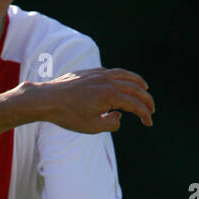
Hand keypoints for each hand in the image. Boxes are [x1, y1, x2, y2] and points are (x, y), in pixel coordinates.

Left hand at [25, 68, 153, 132]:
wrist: (47, 99)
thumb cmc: (67, 115)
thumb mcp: (92, 127)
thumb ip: (111, 123)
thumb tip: (119, 116)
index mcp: (110, 95)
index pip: (135, 104)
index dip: (144, 114)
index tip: (149, 123)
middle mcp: (108, 81)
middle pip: (135, 88)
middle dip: (146, 100)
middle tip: (152, 109)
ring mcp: (99, 74)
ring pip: (126, 76)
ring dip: (138, 83)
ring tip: (145, 88)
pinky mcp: (91, 72)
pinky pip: (114, 72)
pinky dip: (124, 76)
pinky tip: (124, 82)